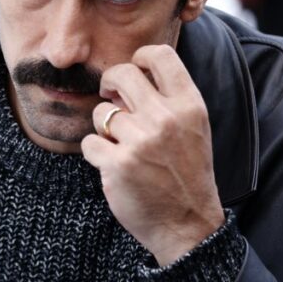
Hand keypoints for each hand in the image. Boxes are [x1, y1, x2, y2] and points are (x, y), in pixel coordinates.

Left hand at [81, 44, 224, 265]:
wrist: (188, 225)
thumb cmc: (186, 173)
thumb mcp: (192, 129)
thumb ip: (165, 99)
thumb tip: (124, 79)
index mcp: (189, 106)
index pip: (160, 56)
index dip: (139, 57)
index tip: (134, 71)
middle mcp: (166, 118)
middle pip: (121, 74)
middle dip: (110, 84)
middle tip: (113, 101)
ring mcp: (141, 141)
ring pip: (100, 112)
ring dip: (105, 129)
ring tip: (122, 146)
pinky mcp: (118, 164)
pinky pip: (89, 142)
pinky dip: (95, 154)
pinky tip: (113, 166)